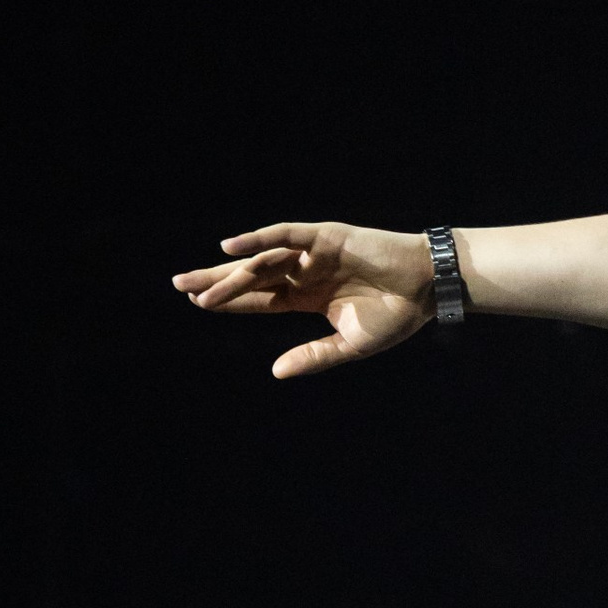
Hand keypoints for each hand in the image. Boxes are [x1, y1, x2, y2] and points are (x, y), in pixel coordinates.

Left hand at [171, 222, 433, 379]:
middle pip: (251, 276)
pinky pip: (284, 235)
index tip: (199, 305)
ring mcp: (312, 253)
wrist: (428, 288)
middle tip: (179, 286)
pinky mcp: (325, 237)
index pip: (260, 299)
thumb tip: (276, 372)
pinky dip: (258, 239)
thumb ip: (313, 356)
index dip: (230, 301)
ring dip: (231, 272)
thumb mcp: (350, 344)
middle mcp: (304, 272)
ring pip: (262, 261)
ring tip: (199, 286)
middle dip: (216, 281)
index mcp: (307, 297)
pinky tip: (231, 247)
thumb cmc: (395, 316)